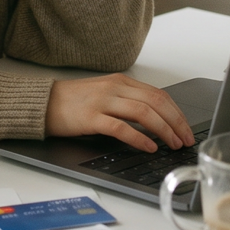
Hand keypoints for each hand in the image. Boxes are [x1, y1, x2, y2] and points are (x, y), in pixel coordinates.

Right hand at [44, 74, 195, 152]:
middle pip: (156, 102)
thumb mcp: (106, 95)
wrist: (43, 102)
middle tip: (185, 139)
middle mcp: (115, 88)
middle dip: (176, 122)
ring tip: (172, 144)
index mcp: (121, 81)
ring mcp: (103, 101)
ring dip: (163, 130)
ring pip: (143, 113)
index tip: (186, 128)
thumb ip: (128, 101)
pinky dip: (138, 138)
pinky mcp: (91, 117)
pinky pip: (121, 127)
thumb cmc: (74, 102)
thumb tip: (156, 120)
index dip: (177, 113)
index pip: (159, 94)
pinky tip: (148, 147)